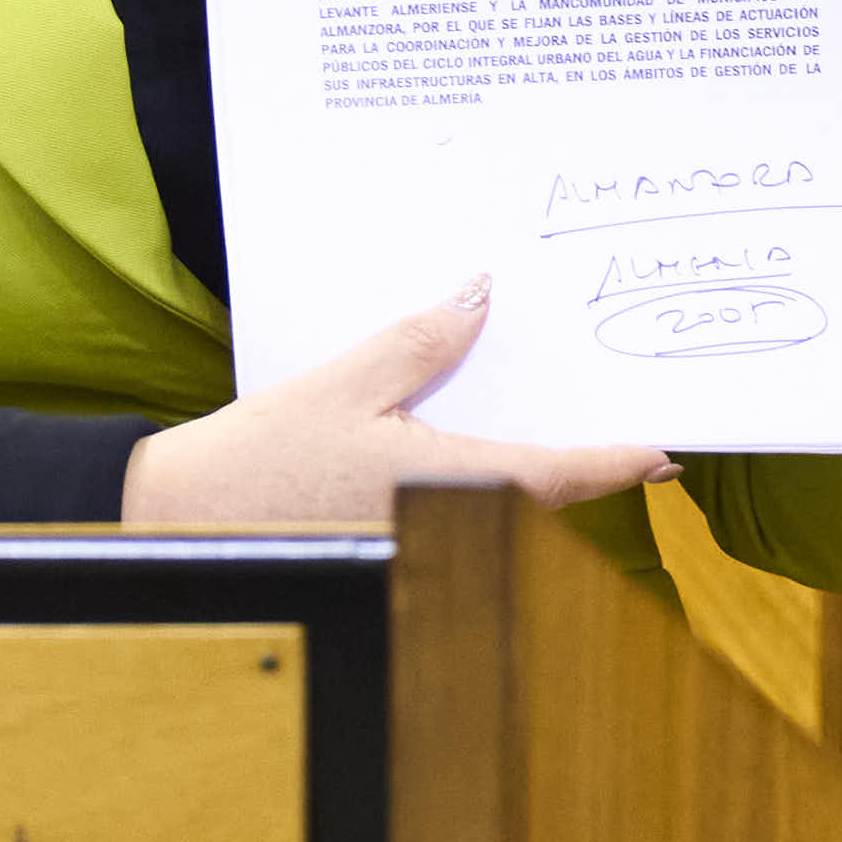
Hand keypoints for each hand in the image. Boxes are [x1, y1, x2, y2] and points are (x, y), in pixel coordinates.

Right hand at [124, 276, 673, 522]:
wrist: (176, 525)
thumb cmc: (254, 463)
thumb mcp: (342, 384)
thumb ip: (418, 341)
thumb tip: (478, 296)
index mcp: (446, 481)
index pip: (558, 474)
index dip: (618, 462)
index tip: (664, 453)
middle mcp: (443, 523)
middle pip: (538, 495)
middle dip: (580, 466)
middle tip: (628, 439)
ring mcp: (418, 544)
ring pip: (500, 506)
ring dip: (532, 477)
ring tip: (560, 438)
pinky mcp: (390, 545)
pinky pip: (457, 511)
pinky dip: (481, 483)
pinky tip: (472, 452)